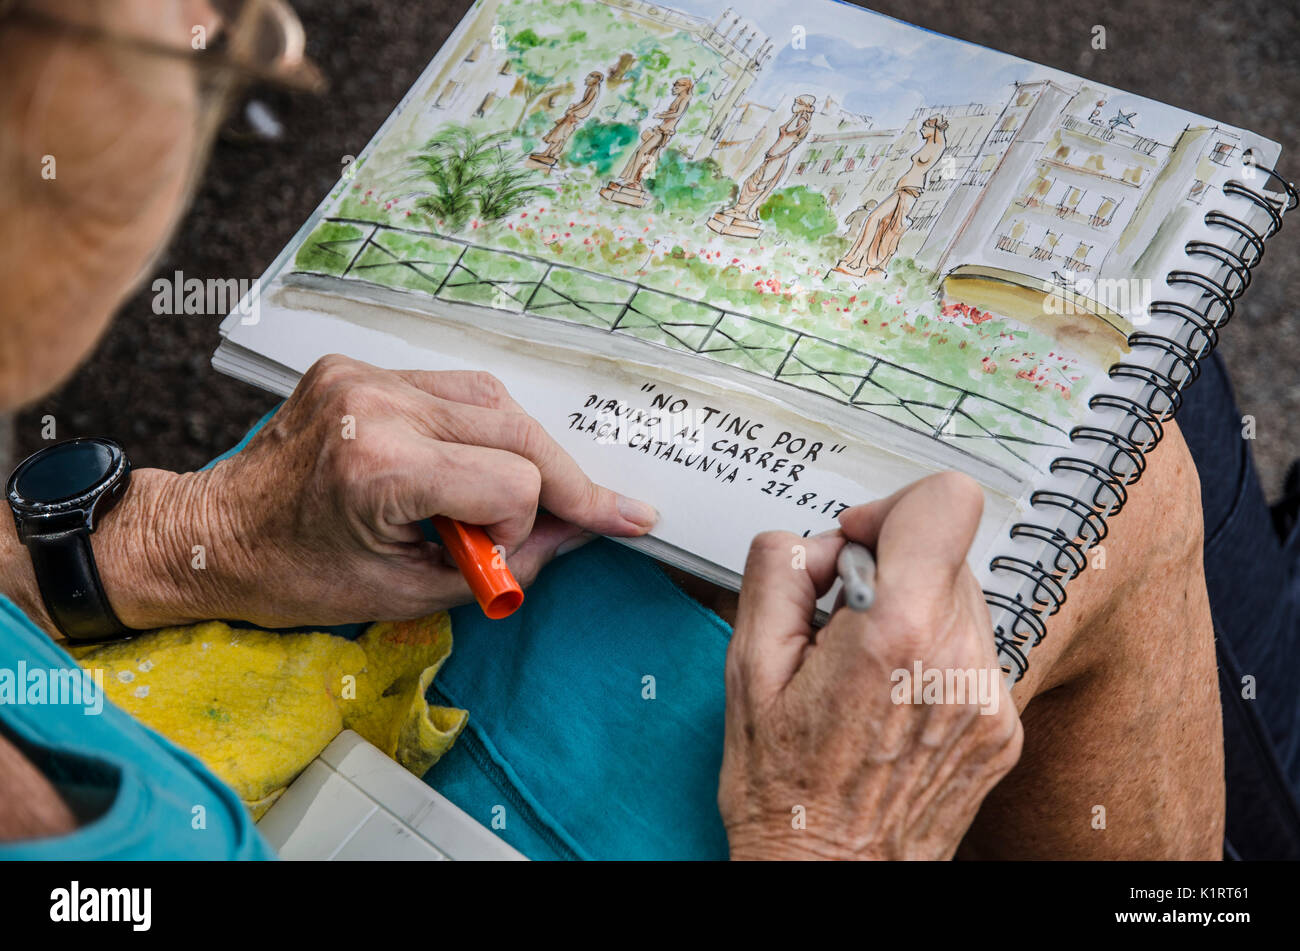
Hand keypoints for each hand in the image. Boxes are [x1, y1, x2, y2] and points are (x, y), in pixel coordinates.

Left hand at [43, 355, 654, 632]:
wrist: (214, 536)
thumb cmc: (299, 577)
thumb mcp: (410, 589)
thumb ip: (506, 561)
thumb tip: (581, 531)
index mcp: (381, 468)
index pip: (513, 483)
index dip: (526, 527)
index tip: (524, 551)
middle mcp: (378, 406)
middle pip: (518, 427)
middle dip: (561, 478)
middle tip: (605, 511)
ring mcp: (365, 377)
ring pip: (494, 398)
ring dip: (523, 447)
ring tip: (524, 494)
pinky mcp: (358, 366)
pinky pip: (453, 388)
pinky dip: (480, 425)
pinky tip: (475, 459)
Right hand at [718, 472, 1022, 859]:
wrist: (829, 878)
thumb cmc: (784, 789)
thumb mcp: (748, 666)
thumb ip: (779, 570)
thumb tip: (818, 541)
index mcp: (894, 634)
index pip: (944, 502)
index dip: (889, 507)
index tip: (856, 545)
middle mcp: (958, 660)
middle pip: (944, 550)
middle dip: (886, 569)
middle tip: (837, 622)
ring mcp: (991, 697)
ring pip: (961, 597)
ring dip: (910, 611)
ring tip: (861, 669)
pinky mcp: (1004, 726)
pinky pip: (972, 650)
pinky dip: (932, 656)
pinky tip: (889, 701)